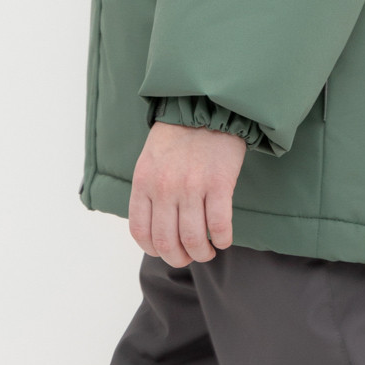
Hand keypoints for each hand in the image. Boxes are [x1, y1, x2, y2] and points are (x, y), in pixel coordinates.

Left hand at [128, 120, 246, 266]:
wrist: (205, 106)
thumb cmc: (178, 135)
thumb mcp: (150, 160)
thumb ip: (149, 191)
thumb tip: (157, 228)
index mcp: (144, 182)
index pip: (141, 232)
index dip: (153, 249)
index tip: (165, 251)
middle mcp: (164, 187)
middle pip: (167, 242)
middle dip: (179, 258)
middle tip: (189, 257)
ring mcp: (191, 186)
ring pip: (193, 239)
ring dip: (202, 253)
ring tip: (208, 251)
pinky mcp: (218, 183)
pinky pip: (219, 225)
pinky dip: (222, 240)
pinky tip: (223, 239)